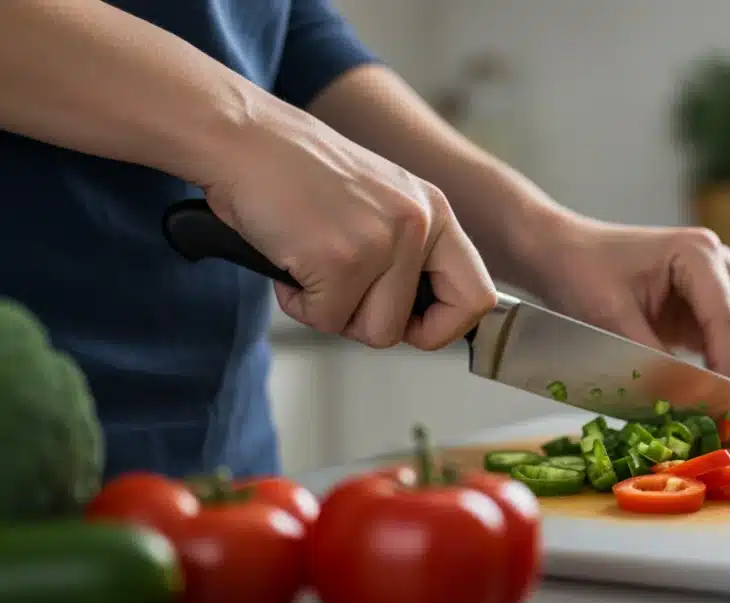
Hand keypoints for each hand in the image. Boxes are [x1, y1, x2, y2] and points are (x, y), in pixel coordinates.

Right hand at [198, 107, 496, 349]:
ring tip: (310, 261)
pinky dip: (297, 301)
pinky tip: (289, 257)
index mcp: (435, 211)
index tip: (412, 326)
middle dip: (366, 322)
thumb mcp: (380, 202)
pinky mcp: (341, 260)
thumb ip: (409, 252)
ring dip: (330, 310)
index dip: (445, 327)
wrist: (244, 138)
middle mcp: (418, 224)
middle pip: (408, 327)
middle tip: (338, 287)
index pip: (477, 296)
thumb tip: (423, 319)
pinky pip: (324, 320)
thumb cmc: (299, 173)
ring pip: (370, 331)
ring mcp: (382, 242)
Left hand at [528, 218, 729, 392]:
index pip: (729, 317)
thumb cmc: (582, 274)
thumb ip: (651, 361)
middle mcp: (720, 261)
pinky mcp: (711, 303)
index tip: (726, 406)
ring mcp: (721, 280)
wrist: (565, 255)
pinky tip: (725, 394)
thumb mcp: (611, 319)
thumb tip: (685, 406)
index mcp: (696, 253)